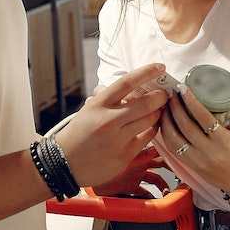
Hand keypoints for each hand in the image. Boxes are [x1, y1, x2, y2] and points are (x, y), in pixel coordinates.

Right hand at [56, 64, 168, 188]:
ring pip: (150, 120)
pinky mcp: (124, 155)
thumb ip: (110, 97)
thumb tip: (134, 85)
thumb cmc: (79, 133)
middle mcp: (108, 120)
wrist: (65, 163)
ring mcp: (117, 139)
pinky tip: (151, 127)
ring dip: (158, 113)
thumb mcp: (90, 109)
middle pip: (145, 103)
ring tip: (157, 110)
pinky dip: (153, 129)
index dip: (146, 72)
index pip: (126, 82)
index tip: (160, 67)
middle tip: (164, 94)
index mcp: (98, 104)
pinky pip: (148, 138)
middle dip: (160, 96)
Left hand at [156, 75, 229, 198]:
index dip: (191, 101)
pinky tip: (164, 122)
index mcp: (224, 141)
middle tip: (171, 93)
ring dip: (166, 121)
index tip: (183, 88)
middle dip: (175, 107)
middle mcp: (209, 152)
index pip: (203, 118)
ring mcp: (198, 161)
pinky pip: (172, 150)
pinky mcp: (190, 166)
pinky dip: (165, 134)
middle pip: (186, 127)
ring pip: (175, 139)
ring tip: (164, 105)